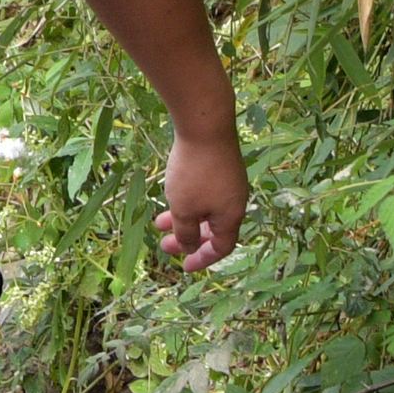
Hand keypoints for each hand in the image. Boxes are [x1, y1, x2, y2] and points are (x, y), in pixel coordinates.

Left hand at [152, 123, 248, 272]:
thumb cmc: (194, 173)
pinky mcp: (220, 165)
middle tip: (165, 245)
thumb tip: (190, 246)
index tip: (184, 266)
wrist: (205, 125)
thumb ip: (187, 232)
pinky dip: (188, 201)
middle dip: (188, 239)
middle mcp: (234, 200)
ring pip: (206, 210)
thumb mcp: (184, 209)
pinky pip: (205, 193)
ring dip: (184, 219)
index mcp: (231, 216)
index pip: (222, 247)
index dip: (203, 259)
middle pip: (213, 229)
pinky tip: (170, 196)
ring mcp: (229, 181)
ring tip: (159, 223)